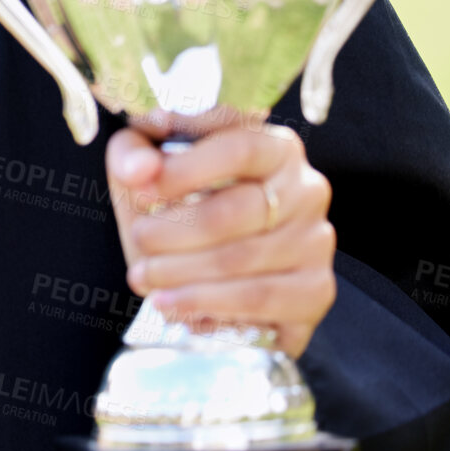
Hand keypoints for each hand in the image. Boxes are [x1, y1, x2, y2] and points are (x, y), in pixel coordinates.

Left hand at [104, 118, 335, 357]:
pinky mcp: (315, 290)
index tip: (141, 190)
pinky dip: (206, 303)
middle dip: (174, 229)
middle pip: (235, 209)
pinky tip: (170, 304)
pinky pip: (257, 298)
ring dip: (180, 271)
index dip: (185, 169)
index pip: (238, 146)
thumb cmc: (183, 214)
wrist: (215, 281)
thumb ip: (133, 157)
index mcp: (274, 146)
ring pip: (241, 258)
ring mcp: (316, 240)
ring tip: (142, 276)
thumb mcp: (151, 177)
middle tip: (139, 241)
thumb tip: (139, 170)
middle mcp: (306, 189)